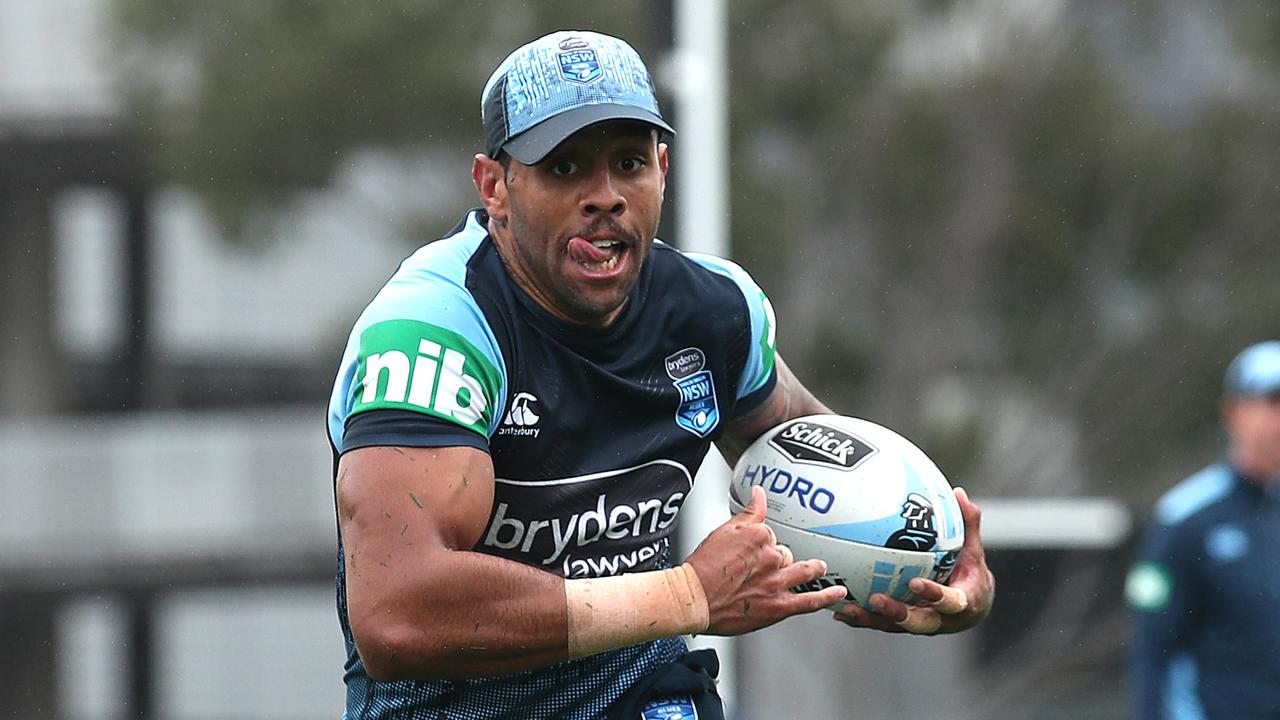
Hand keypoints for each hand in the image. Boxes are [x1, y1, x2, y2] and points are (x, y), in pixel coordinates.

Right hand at [685, 486, 847, 635]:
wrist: (693, 597)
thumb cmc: (702, 567)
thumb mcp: (723, 531)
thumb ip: (747, 512)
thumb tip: (759, 492)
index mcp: (758, 534)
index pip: (771, 535)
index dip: (763, 544)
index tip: (753, 551)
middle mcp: (771, 556)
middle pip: (785, 553)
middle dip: (779, 560)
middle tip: (764, 568)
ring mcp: (776, 582)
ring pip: (803, 571)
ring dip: (815, 568)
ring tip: (820, 567)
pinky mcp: (778, 606)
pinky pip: (810, 600)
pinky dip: (827, 596)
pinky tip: (839, 593)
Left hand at [834, 486, 994, 634]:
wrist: (972, 607)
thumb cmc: (971, 572)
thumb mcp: (975, 549)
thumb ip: (968, 524)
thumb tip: (959, 493)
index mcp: (963, 603)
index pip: (950, 602)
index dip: (934, 595)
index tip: (915, 583)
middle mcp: (941, 619)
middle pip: (919, 622)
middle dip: (897, 613)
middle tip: (876, 599)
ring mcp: (920, 624)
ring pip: (894, 626)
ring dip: (869, 619)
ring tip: (845, 608)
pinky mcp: (904, 626)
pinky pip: (881, 623)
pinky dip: (861, 619)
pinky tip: (837, 611)